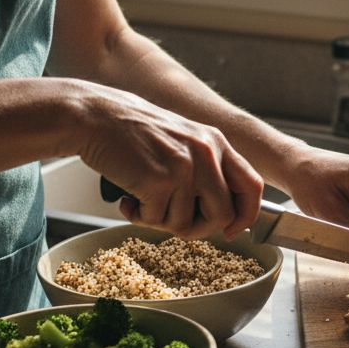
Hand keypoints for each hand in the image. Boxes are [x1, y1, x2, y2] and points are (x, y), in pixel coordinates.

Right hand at [74, 83, 262, 239]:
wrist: (96, 117)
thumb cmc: (134, 134)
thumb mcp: (183, 141)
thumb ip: (206, 170)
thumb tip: (224, 215)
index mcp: (217, 143)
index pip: (252, 187)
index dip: (245, 216)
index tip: (231, 230)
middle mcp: (206, 153)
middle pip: (223, 215)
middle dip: (197, 229)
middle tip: (172, 222)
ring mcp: (184, 167)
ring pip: (185, 223)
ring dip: (159, 220)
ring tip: (141, 200)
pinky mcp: (159, 180)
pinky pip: (156, 219)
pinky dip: (138, 216)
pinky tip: (127, 199)